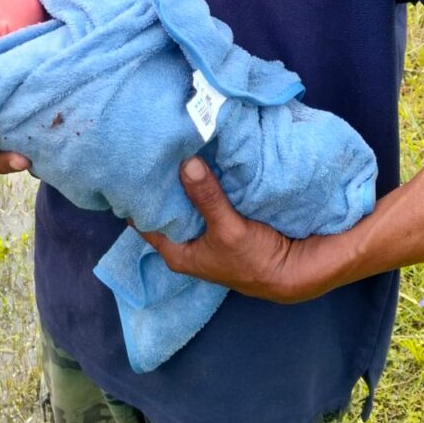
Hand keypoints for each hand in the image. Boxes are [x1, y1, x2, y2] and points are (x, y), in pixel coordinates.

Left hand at [137, 157, 342, 303]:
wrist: (291, 271)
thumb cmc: (254, 261)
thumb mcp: (228, 230)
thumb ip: (207, 198)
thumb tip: (185, 163)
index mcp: (177, 253)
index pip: (145, 223)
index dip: (138, 198)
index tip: (132, 169)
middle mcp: (186, 243)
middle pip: (165, 209)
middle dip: (161, 184)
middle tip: (153, 152)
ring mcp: (204, 233)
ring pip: (186, 202)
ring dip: (183, 181)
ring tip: (172, 150)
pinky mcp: (221, 222)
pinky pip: (204, 198)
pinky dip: (201, 183)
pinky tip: (198, 160)